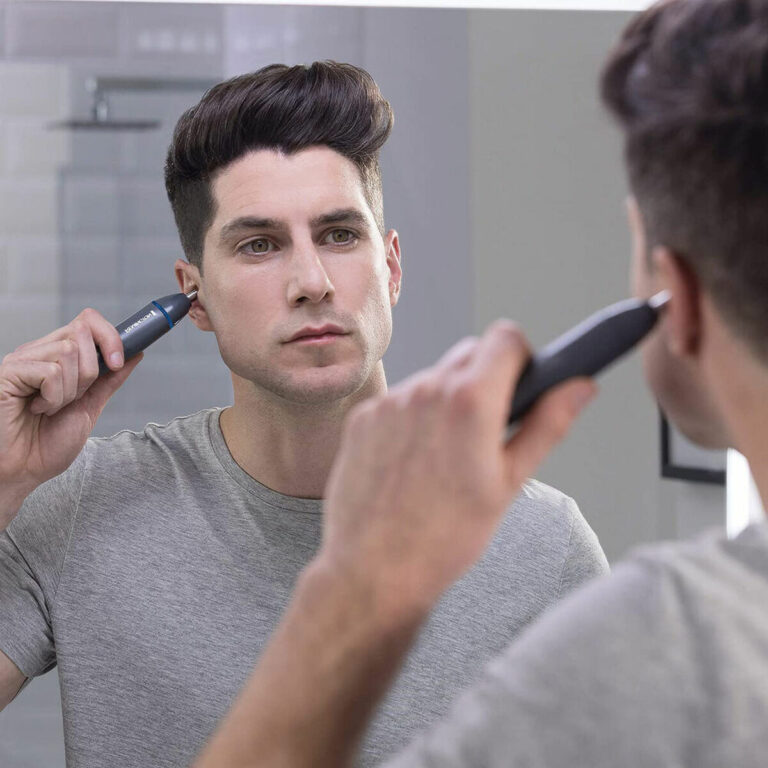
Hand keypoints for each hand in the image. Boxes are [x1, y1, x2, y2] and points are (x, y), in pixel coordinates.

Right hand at [0, 308, 140, 525]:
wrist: (22, 471)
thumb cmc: (47, 443)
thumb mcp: (89, 406)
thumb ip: (109, 379)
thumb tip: (135, 353)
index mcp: (57, 356)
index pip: (87, 321)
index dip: (110, 336)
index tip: (117, 363)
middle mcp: (38, 352)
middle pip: (82, 332)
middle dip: (90, 372)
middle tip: (72, 398)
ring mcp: (22, 360)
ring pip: (68, 352)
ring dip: (70, 390)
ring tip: (50, 408)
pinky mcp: (8, 372)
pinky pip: (50, 372)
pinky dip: (52, 397)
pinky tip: (37, 409)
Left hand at [319, 320, 595, 622]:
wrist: (374, 570)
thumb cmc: (445, 537)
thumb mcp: (509, 482)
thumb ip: (547, 425)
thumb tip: (581, 387)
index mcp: (470, 401)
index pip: (506, 337)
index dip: (521, 357)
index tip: (520, 385)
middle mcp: (425, 390)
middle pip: (469, 353)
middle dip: (485, 378)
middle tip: (487, 429)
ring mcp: (389, 402)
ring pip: (432, 378)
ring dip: (447, 399)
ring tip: (445, 456)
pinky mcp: (363, 417)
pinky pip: (399, 400)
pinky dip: (412, 417)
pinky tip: (412, 462)